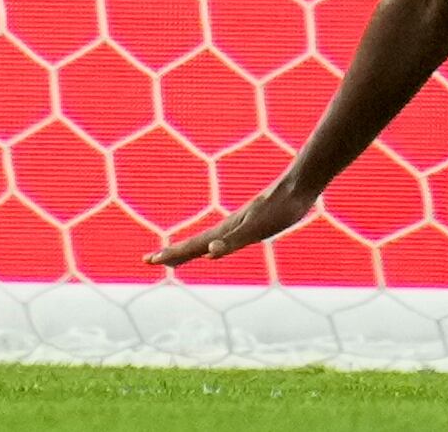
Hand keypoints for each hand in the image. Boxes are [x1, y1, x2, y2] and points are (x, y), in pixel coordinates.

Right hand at [145, 178, 319, 266]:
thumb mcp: (256, 228)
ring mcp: (237, 227)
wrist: (298, 187)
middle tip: (149, 260)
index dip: (171, 254)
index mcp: (224, 231)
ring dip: (187, 251)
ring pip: (205, 243)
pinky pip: (222, 240)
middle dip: (171, 254)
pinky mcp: (250, 225)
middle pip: (193, 245)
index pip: (191, 247)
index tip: (149, 260)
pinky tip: (211, 250)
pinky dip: (210, 247)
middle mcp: (226, 229)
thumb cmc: (279, 208)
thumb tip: (210, 252)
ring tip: (174, 257)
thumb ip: (233, 241)